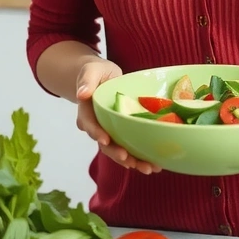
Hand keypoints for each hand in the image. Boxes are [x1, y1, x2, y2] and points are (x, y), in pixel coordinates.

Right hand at [75, 57, 161, 174]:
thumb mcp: (91, 70)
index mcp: (87, 112)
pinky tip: (155, 164)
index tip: (106, 140)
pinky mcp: (121, 133)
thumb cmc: (96, 72)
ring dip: (132, 161)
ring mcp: (110, 132)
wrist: (101, 77)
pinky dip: (140, 156)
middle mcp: (97, 126)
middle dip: (117, 154)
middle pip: (105, 144)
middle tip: (130, 161)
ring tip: (149, 168)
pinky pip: (129, 147)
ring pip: (118, 150)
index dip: (97, 133)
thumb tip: (82, 93)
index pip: (89, 125)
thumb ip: (86, 80)